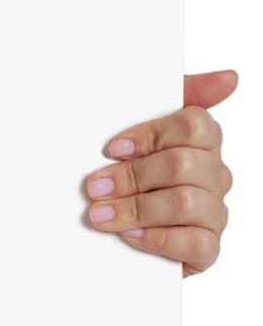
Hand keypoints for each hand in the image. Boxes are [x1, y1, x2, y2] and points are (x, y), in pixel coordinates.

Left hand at [83, 69, 237, 277]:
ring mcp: (214, 211)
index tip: (111, 148)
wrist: (112, 230)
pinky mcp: (208, 248)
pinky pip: (197, 243)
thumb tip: (230, 78)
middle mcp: (214, 174)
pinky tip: (131, 235)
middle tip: (94, 186)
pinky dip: (159, 239)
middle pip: (183, 165)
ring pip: (187, 202)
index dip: (150, 136)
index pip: (193, 125)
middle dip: (132, 176)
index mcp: (202, 141)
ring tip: (100, 214)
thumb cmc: (129, 170)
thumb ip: (178, 94)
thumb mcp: (138, 128)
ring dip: (137, 208)